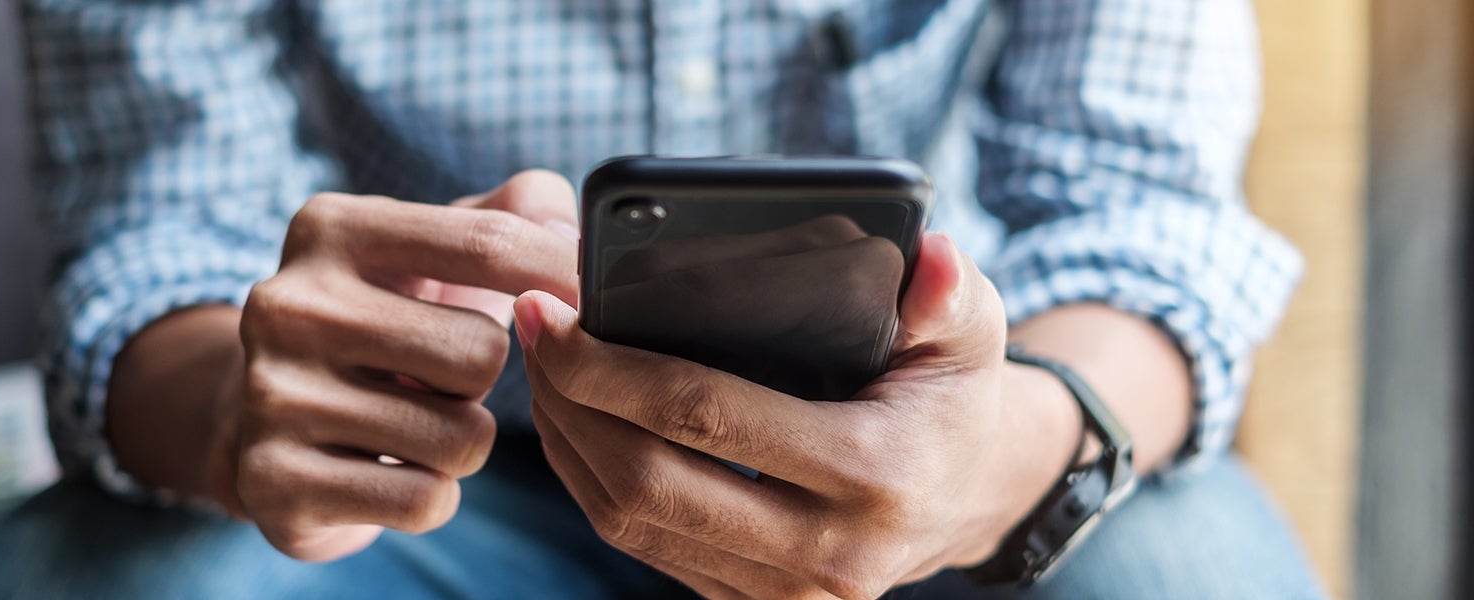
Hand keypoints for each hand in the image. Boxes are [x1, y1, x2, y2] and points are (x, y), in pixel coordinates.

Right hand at [226, 171, 579, 560]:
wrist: (262, 415)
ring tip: (414, 421)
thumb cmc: (388, 319)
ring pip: (461, 437)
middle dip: (484, 379)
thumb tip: (572, 231)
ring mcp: (272, 395)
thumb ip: (518, 211)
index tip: (596, 301)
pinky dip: (432, 495)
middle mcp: (288, 303)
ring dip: (463, 442)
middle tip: (439, 378)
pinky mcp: (273, 482)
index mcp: (333, 227)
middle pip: (482, 353)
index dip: (561, 276)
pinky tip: (392, 468)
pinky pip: (424, 500)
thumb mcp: (435, 248)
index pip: (488, 243)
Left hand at [515, 233, 1081, 598]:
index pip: (704, 417)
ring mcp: (785, 593)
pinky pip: (645, 549)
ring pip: (631, 525)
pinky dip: (593, 485)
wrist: (969, 495)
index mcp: (871, 474)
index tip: (553, 312)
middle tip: (532, 330)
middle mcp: (824, 552)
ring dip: (568, 443)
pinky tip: (575, 423)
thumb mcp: (970, 332)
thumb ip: (949, 293)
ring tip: (542, 368)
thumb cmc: (953, 396)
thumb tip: (926, 257)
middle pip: (647, 481)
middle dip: (570, 402)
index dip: (610, 366)